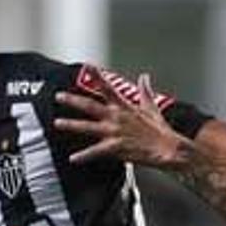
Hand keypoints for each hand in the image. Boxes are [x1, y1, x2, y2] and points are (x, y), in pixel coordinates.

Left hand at [53, 72, 185, 167]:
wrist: (167, 149)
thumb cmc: (160, 130)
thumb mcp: (152, 108)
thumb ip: (145, 91)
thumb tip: (144, 77)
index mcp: (124, 107)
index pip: (108, 88)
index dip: (97, 76)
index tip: (88, 66)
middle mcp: (116, 117)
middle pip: (90, 106)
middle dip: (73, 100)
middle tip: (58, 96)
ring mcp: (114, 132)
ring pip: (88, 127)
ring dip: (71, 124)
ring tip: (57, 123)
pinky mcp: (115, 147)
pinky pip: (96, 152)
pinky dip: (84, 156)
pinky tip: (73, 158)